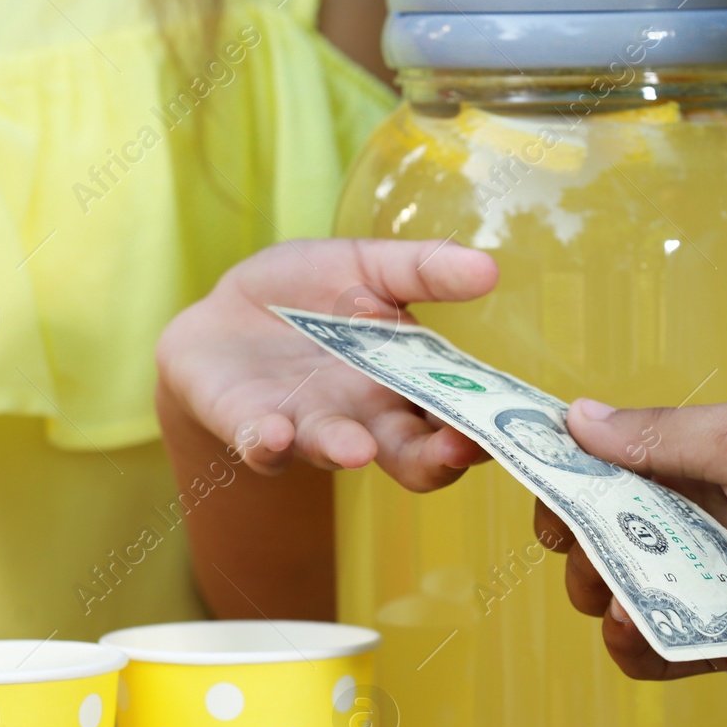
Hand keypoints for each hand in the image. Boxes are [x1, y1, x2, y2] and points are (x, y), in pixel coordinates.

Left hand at [157, 238, 498, 490]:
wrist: (222, 312)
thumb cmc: (307, 294)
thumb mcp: (365, 266)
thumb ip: (421, 270)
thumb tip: (489, 269)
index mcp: (404, 383)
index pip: (455, 417)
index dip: (481, 426)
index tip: (503, 420)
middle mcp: (365, 418)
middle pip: (412, 458)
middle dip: (435, 459)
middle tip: (456, 448)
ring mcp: (308, 428)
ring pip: (334, 451)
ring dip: (345, 449)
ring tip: (355, 448)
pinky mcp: (249, 428)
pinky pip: (260, 447)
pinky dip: (266, 444)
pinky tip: (273, 432)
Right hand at [535, 398, 726, 678]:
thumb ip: (659, 437)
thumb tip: (574, 417)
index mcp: (688, 462)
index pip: (598, 469)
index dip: (556, 474)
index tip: (526, 476)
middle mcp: (687, 522)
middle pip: (592, 539)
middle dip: (573, 542)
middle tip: (581, 540)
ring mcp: (704, 582)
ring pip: (612, 598)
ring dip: (598, 594)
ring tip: (619, 588)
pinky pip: (655, 652)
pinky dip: (634, 645)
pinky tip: (639, 628)